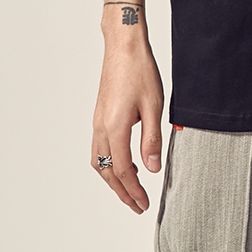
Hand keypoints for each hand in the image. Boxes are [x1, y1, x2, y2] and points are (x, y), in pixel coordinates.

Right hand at [91, 42, 164, 211]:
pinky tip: (126, 160)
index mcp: (114, 128)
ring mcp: (98, 121)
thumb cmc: (140, 70)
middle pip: (107, 172)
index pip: (122, 170)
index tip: (144, 204)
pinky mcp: (100, 115)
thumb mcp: (154, 106)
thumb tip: (151, 169)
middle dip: (122, 192)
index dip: (134, 190)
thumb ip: (151, 139)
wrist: (124, 45)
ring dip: (113, 179)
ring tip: (131, 188)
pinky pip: (100, 148)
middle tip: (137, 205)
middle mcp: (101, 128)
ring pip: (99, 162)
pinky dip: (110, 162)